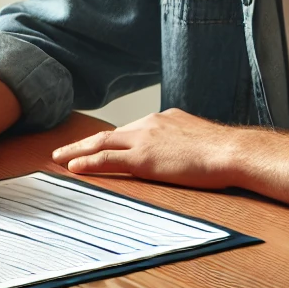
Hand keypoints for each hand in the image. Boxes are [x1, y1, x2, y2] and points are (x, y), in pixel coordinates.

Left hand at [52, 109, 239, 189]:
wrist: (230, 151)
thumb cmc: (223, 151)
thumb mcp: (198, 140)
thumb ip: (181, 143)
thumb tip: (180, 154)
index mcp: (162, 119)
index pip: (129, 130)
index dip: (108, 140)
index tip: (95, 146)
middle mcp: (149, 124)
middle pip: (108, 133)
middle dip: (84, 142)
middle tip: (63, 150)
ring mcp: (144, 139)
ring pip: (101, 143)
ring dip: (77, 151)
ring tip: (59, 159)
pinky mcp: (143, 158)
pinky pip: (108, 159)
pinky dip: (87, 162)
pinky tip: (73, 167)